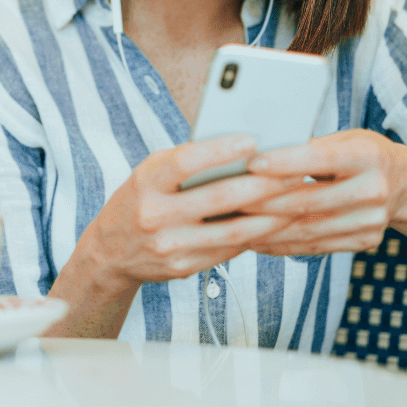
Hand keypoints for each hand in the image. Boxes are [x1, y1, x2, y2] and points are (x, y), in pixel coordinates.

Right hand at [78, 134, 299, 286]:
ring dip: (271, 215)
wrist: (109, 252)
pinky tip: (276, 223)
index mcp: (146, 181)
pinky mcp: (184, 267)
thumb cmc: (140, 199)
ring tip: (296, 200)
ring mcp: (170, 245)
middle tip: (295, 172)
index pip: (185, 162)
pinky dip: (256, 235)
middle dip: (263, 184)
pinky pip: (228, 249)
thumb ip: (187, 163)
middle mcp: (155, 215)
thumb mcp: (150, 173)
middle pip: (219, 198)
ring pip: (233, 230)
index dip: (220, 150)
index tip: (252, 140)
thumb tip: (241, 150)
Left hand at [241, 129, 406, 255]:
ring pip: (307, 229)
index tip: (251, 163)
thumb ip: (309, 146)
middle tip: (227, 199)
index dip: (283, 162)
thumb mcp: (345, 138)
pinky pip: (314, 247)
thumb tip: (257, 152)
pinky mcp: (364, 242)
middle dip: (262, 201)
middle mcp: (373, 190)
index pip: (319, 159)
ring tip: (232, 223)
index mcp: (367, 156)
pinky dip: (281, 244)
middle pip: (308, 200)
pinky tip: (255, 239)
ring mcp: (371, 221)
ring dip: (265, 229)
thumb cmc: (363, 153)